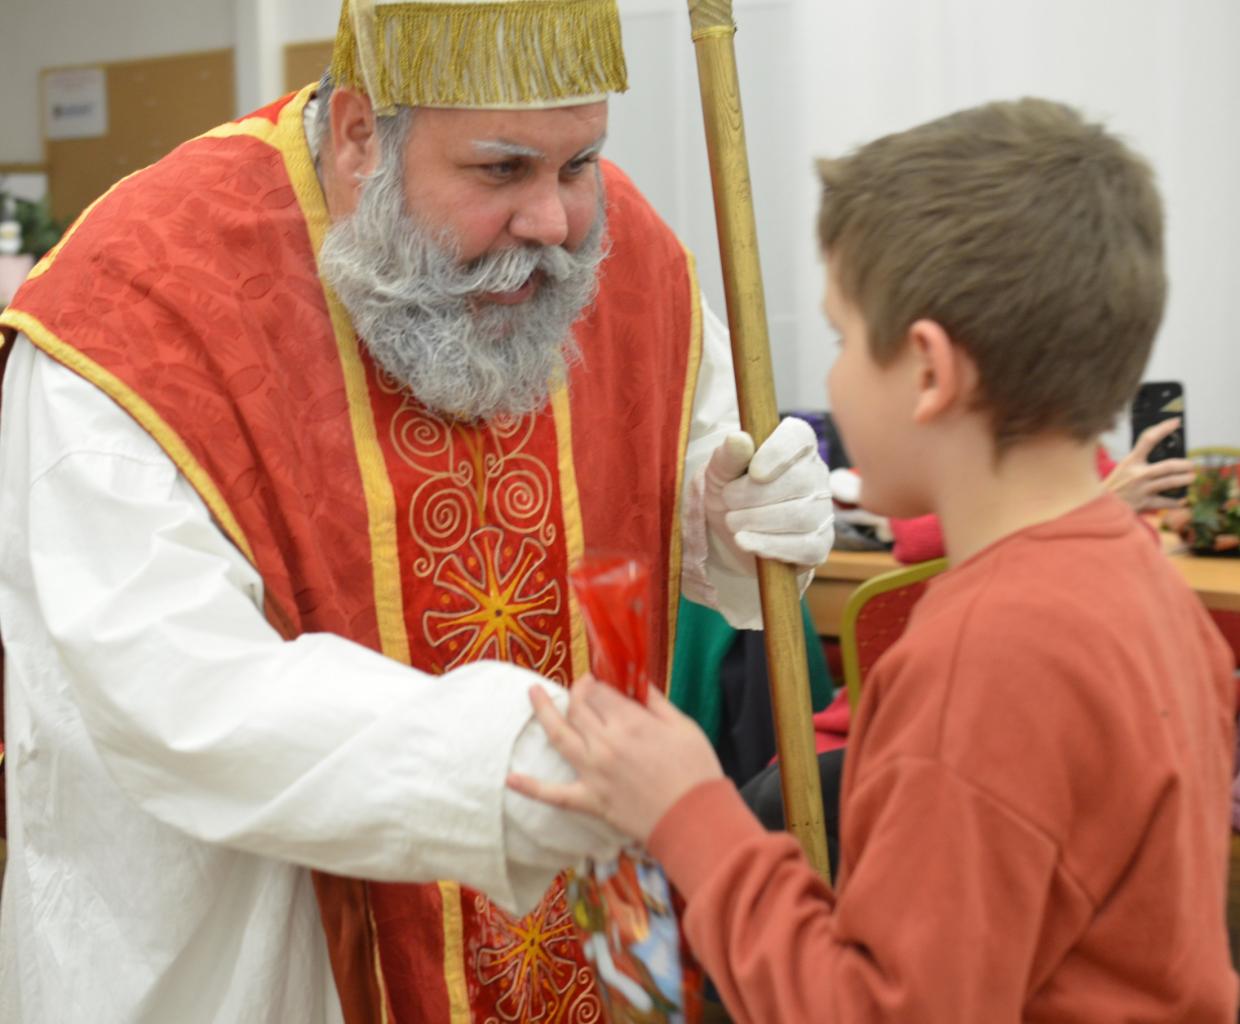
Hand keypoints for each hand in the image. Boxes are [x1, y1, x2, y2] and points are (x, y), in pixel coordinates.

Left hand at [506, 676, 723, 844]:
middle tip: (580, 689)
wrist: (695, 819)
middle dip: (576, 693)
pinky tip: (510, 778)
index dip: (595, 682)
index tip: (597, 680)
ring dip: (542, 712)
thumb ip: (656, 702)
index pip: (599, 691)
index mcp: (630, 722)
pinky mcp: (590, 800)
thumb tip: (638, 683)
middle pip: (578, 708)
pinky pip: (553, 794)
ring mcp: (593, 772)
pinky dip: (530, 787)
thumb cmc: (696, 770)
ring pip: (559, 736)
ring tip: (531, 694)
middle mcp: (605, 743)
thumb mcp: (683, 725)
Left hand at [703, 417, 834, 570]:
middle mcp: (816, 472)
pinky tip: (744, 541)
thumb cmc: (731, 491)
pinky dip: (768, 545)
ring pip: (800, 515)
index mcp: (796, 444)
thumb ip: (727, 456)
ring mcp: (822, 509)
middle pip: (798, 481)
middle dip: (753, 494)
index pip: (800, 436)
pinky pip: (804, 546)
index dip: (777, 453)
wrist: (731, 533)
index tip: (754, 472)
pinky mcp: (820, 542)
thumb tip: (738, 439)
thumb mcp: (720, 472)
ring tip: (732, 521)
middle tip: (728, 500)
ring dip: (756, 520)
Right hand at [1105, 418, 1195, 510]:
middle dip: (1184, 465)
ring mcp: (1141, 489)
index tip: (1176, 421)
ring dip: (1185, 480)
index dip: (1163, 428)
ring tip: (1191, 478)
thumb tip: (1167, 459)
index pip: (1148, 439)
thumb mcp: (1124, 468)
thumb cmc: (1116, 484)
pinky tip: (1183, 500)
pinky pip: (1165, 502)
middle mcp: (1137, 474)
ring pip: (1170, 482)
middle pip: (1167, 466)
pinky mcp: (1144, 503)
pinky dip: (1176, 502)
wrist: (1100, 505)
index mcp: (1131, 461)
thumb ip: (1141, 462)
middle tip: (1191, 465)